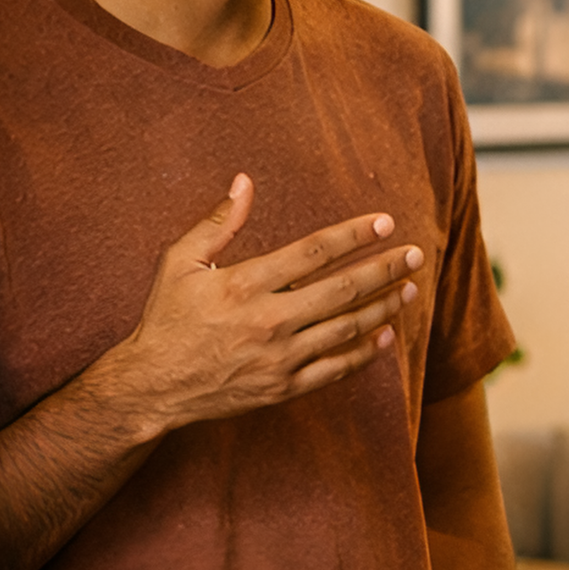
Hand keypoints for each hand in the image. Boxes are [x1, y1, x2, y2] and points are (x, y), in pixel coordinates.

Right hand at [109, 179, 424, 436]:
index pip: (313, 252)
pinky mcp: (283, 388)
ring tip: (408, 289)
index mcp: (244, 285)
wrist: (153, 386)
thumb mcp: (179, 262)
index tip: (385, 222)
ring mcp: (279, 358)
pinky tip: (386, 335)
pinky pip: (335, 370)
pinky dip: (364, 353)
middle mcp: (267, 321)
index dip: (354, 235)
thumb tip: (244, 181)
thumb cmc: (166, 318)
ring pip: (346, 329)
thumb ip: (217, 222)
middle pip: (341, 290)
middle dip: (384, 269)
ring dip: (383, 308)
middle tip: (415, 254)